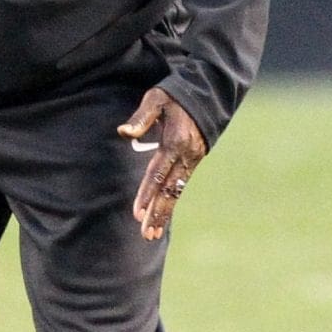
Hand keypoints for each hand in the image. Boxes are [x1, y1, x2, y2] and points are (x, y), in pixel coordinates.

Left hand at [118, 88, 205, 242]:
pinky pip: (179, 188)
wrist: (207, 96)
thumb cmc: (175, 96)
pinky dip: (170, 204)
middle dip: (157, 212)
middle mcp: (186, 156)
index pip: (158, 173)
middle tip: (146, 234)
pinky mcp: (192, 164)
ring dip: (164, 214)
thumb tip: (123, 133)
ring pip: (176, 193)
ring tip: (151, 234)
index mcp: (175, 142)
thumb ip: (141, 117)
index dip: (148, 193)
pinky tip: (161, 218)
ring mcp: (191, 161)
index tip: (138, 212)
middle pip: (169, 190)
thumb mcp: (157, 99)